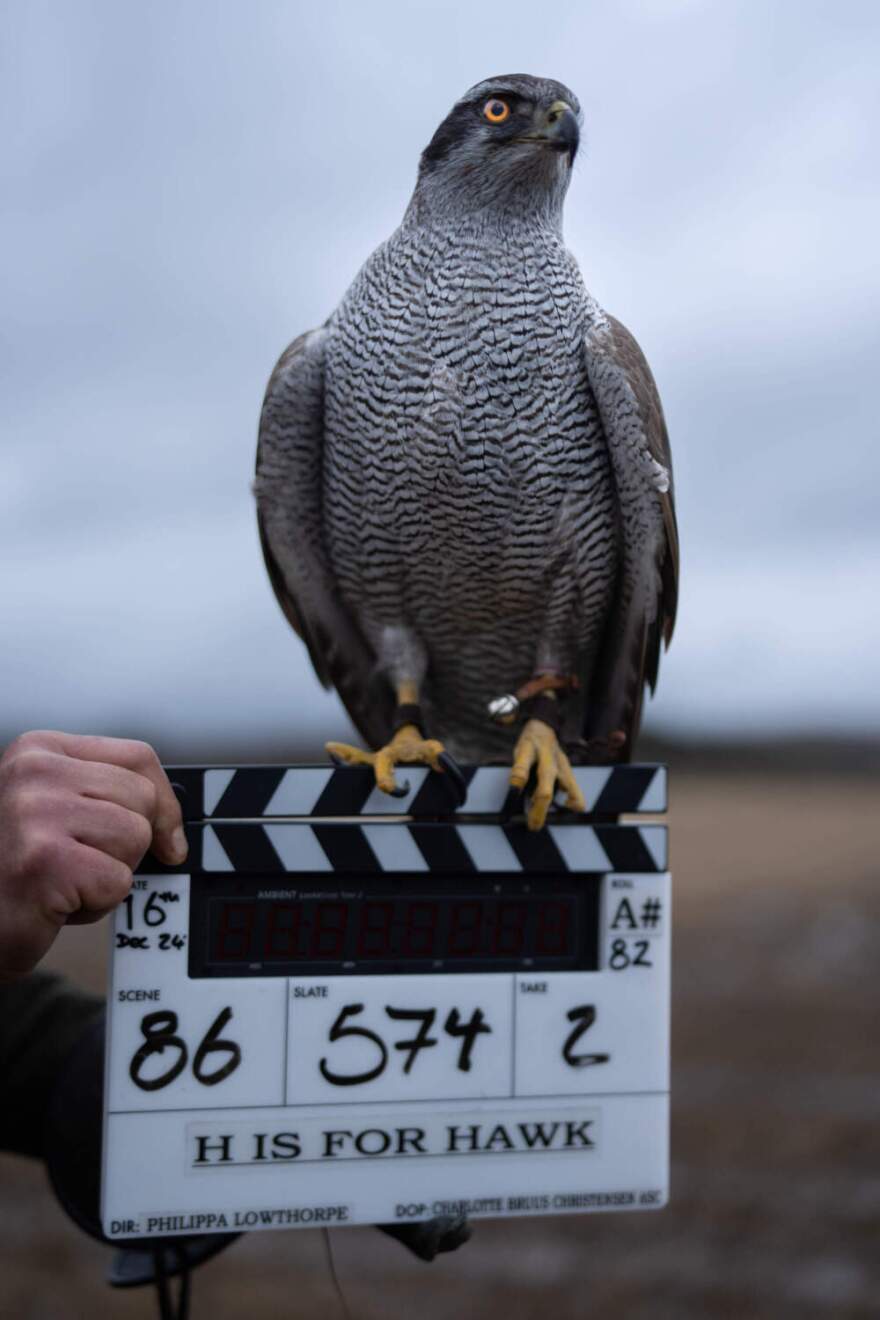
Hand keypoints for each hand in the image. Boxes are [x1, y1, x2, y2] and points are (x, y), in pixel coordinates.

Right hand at [0, 730, 186, 981]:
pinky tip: (55, 903)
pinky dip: (96, 904)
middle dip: (127, 843)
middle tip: (80, 864)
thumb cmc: (10, 869)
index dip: (165, 802)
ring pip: (135, 837)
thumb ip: (103, 797)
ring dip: (109, 874)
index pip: (136, 757)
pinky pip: (118, 881)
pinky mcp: (45, 861)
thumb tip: (172, 826)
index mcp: (38, 750)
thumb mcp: (50, 812)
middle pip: (143, 798)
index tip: (169, 836)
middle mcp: (34, 771)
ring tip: (63, 881)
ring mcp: (37, 813)